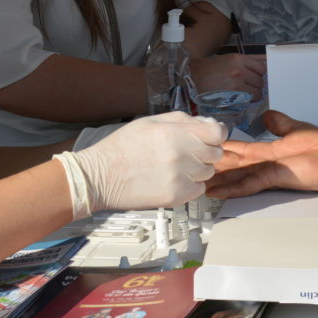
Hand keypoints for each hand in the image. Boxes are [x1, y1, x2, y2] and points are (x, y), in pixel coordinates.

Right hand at [68, 111, 224, 212]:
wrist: (100, 176)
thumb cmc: (123, 147)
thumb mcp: (152, 121)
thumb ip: (184, 120)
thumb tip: (209, 123)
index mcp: (175, 132)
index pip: (218, 132)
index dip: (216, 134)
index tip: (211, 136)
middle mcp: (181, 154)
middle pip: (216, 153)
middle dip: (206, 151)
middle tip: (189, 152)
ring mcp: (180, 177)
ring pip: (208, 172)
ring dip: (198, 169)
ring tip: (176, 166)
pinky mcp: (176, 196)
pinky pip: (198, 189)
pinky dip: (191, 185)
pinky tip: (173, 179)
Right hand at [191, 53, 265, 97]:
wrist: (191, 78)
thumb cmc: (207, 69)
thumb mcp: (226, 59)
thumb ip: (246, 60)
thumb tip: (264, 60)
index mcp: (238, 58)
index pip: (261, 67)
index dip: (260, 74)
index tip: (256, 77)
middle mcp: (239, 69)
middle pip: (260, 79)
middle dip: (257, 84)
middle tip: (249, 86)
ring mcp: (237, 82)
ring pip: (257, 90)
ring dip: (254, 93)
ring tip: (246, 93)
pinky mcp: (233, 94)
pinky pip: (249, 98)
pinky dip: (249, 100)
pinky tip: (242, 98)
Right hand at [206, 110, 317, 198]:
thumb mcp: (294, 129)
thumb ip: (279, 123)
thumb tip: (266, 115)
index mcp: (267, 153)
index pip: (239, 151)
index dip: (221, 149)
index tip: (203, 147)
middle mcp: (264, 164)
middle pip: (232, 165)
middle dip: (212, 167)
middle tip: (190, 168)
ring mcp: (267, 172)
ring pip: (236, 176)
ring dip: (217, 181)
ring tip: (197, 184)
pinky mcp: (274, 177)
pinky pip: (250, 183)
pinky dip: (233, 187)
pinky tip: (218, 191)